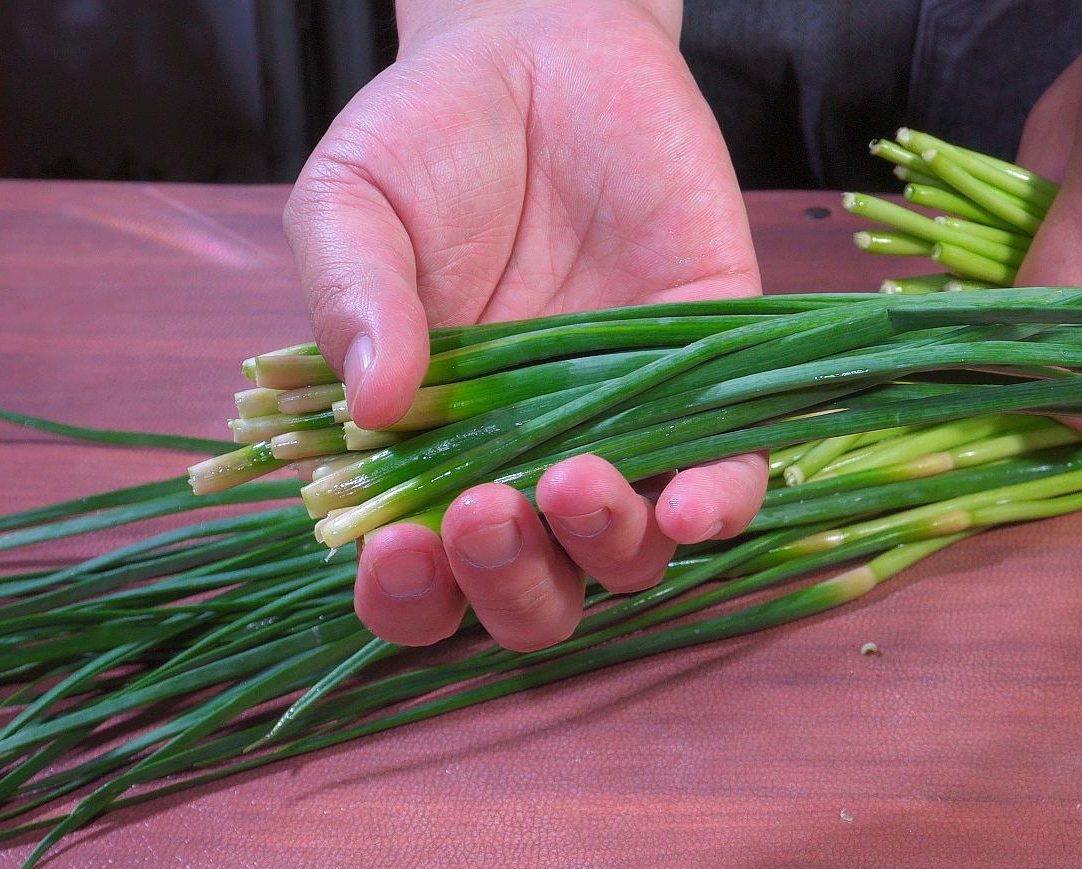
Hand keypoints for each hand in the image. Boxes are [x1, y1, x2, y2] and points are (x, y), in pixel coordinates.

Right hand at [283, 0, 766, 649]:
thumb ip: (350, 297)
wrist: (538, 47)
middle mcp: (526, 468)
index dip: (407, 595)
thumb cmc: (427, 141)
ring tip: (568, 482)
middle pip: (531, 601)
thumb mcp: (351, 204)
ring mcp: (625, 434)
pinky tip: (690, 502)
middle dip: (507, 585)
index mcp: (426, 457)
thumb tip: (371, 405)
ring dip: (600, 548)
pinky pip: (732, 480)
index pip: (418, 582)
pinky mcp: (715, 384)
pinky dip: (717, 507)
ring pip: (628, 561)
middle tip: (482, 513)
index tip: (395, 548)